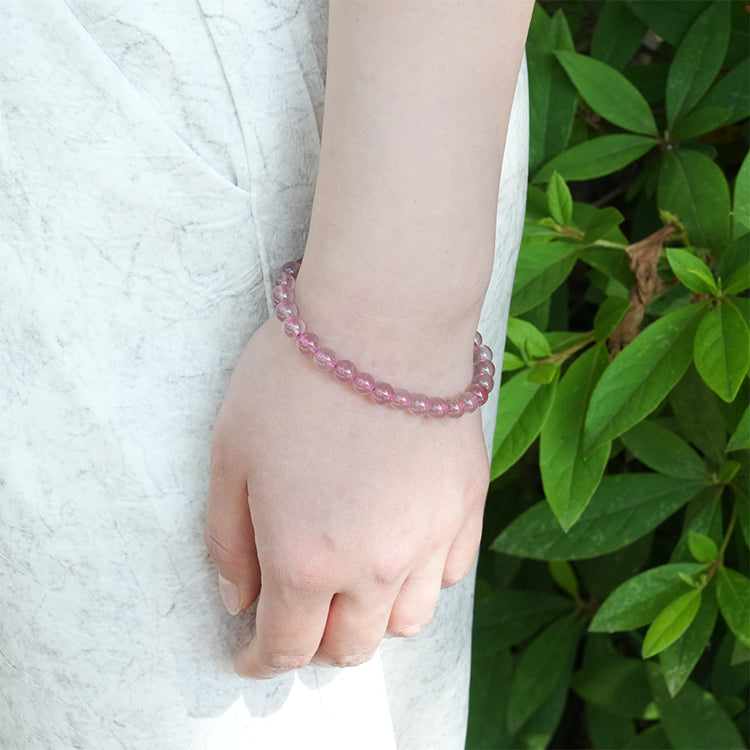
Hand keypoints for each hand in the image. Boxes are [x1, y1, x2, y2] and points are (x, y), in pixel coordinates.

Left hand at [205, 317, 488, 677]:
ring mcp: (430, 537)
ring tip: (351, 590)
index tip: (249, 658)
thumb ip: (229, 539)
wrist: (383, 320)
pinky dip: (420, 580)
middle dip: (316, 648)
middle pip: (352, 648)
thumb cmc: (297, 378)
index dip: (259, 662)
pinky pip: (450, 573)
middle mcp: (376, 565)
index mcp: (307, 558)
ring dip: (372, 621)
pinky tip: (400, 549)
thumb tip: (239, 600)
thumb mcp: (231, 455)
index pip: (285, 647)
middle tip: (297, 622)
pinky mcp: (467, 504)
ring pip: (408, 621)